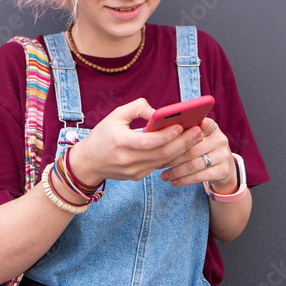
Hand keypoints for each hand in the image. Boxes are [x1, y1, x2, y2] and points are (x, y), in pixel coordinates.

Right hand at [70, 98, 204, 184]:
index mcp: (120, 142)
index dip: (165, 135)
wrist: (87, 163)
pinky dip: (171, 156)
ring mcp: (132, 171)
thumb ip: (138, 108)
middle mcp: (127, 159)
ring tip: (196, 137)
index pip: (148, 141)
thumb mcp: (116, 115)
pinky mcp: (136, 177)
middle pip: (161, 153)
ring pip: (163, 161)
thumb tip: (159, 112)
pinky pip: (158, 166)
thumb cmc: (103, 135)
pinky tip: (183, 147)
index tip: (181, 125)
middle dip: (182, 142)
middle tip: (198, 131)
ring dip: (181, 150)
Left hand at [158, 118, 237, 192]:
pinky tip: (174, 182)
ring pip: (194, 165)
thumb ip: (186, 134)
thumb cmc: (203, 150)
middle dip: (172, 158)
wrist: (224, 168)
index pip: (206, 124)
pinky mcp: (223, 171)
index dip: (197, 126)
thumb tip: (158, 131)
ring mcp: (223, 156)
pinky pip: (199, 176)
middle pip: (192, 149)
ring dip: (176, 171)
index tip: (182, 128)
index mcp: (213, 129)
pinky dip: (184, 180)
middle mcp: (221, 140)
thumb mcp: (200, 139)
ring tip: (163, 175)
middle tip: (158, 163)